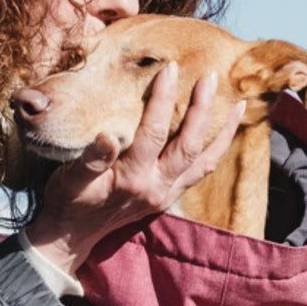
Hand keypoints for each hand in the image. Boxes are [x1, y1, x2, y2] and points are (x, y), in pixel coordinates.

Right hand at [24, 62, 245, 272]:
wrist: (70, 237)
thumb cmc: (67, 203)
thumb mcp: (69, 180)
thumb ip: (90, 160)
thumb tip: (106, 136)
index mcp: (131, 180)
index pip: (154, 133)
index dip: (163, 100)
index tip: (170, 69)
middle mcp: (155, 188)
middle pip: (190, 145)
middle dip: (202, 108)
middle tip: (210, 76)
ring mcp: (165, 195)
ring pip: (204, 162)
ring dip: (223, 133)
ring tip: (239, 104)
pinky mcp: (167, 198)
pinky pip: (200, 172)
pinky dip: (216, 151)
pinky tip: (223, 133)